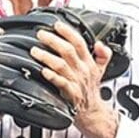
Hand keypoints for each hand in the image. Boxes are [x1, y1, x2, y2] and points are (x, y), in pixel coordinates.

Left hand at [32, 23, 117, 137]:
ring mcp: (76, 81)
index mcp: (89, 63)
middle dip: (53, 40)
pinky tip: (43, 70)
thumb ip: (103, 55)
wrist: (92, 112)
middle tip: (41, 34)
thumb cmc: (91, 90)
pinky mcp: (70, 93)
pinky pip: (60, 82)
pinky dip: (52, 76)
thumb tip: (100, 43)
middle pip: (68, 51)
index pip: (80, 43)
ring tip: (35, 51)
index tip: (57, 25)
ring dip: (47, 56)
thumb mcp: (101, 70)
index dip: (68, 32)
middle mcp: (82, 70)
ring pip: (61, 65)